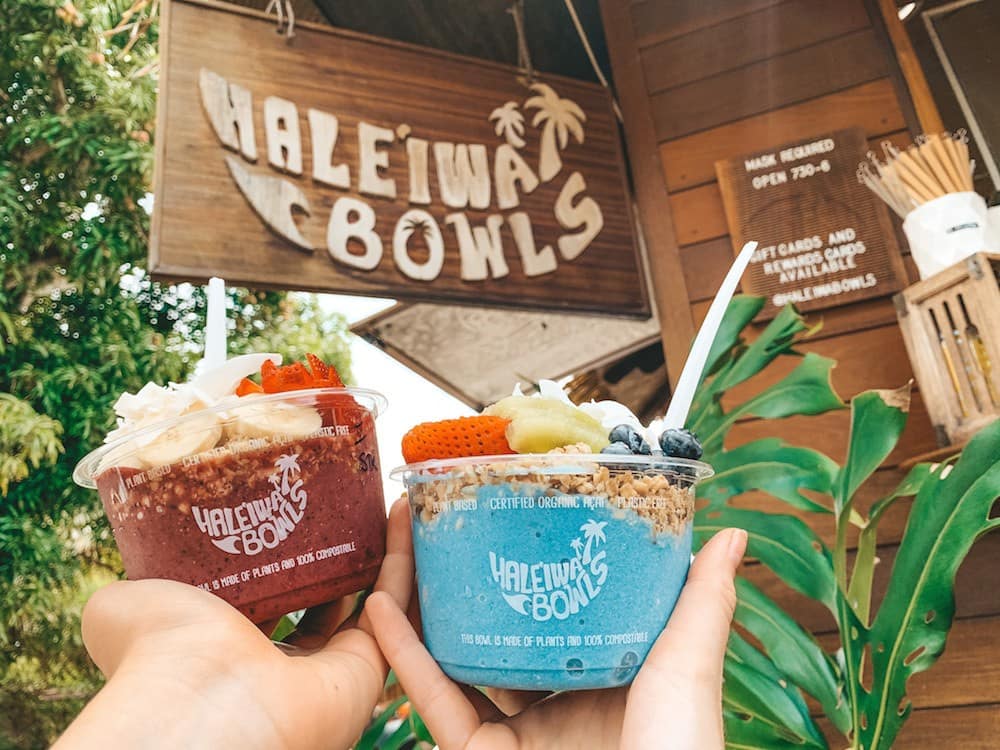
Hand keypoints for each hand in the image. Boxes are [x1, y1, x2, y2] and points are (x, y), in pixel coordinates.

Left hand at [55, 500, 412, 749]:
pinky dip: (403, 558)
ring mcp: (331, 671)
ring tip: (386, 499)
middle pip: (327, 602)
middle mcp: (285, 667)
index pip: (270, 604)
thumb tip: (127, 577)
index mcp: (231, 652)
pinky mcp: (368, 667)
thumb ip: (131, 589)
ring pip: (369, 601)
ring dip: (383, 550)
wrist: (207, 702)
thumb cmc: (161, 655)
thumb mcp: (125, 606)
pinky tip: (402, 512)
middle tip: (353, 505)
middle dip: (343, 555)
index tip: (297, 515)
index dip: (288, 561)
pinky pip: (394, 604)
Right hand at [365, 519, 746, 749]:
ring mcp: (514, 735)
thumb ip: (701, 604)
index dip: (532, 566)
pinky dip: (404, 659)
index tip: (510, 517)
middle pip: (498, 632)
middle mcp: (556, 705)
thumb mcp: (688, 671)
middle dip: (466, 582)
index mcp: (605, 680)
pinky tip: (382, 610)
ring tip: (401, 551)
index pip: (560, 611)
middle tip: (440, 526)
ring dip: (422, 610)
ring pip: (455, 662)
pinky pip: (435, 704)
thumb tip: (732, 533)